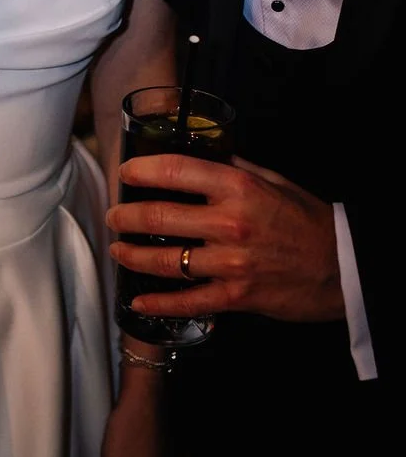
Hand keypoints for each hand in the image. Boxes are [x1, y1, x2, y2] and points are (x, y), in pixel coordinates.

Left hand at [106, 153, 343, 322]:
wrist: (342, 267)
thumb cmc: (306, 220)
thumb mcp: (271, 180)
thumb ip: (231, 166)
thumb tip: (197, 153)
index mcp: (237, 187)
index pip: (175, 170)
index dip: (141, 170)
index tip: (125, 172)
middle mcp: (229, 223)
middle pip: (159, 216)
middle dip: (126, 216)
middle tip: (114, 215)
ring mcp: (230, 262)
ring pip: (165, 259)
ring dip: (133, 255)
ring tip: (119, 249)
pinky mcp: (235, 296)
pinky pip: (188, 300)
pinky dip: (159, 303)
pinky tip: (138, 301)